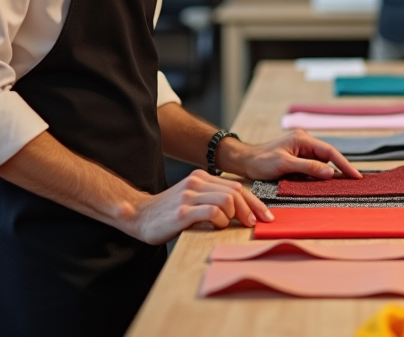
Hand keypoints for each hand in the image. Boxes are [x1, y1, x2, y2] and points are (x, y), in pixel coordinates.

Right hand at [127, 169, 271, 244]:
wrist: (139, 216)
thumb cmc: (169, 212)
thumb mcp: (193, 199)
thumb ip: (213, 199)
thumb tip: (243, 210)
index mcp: (201, 178)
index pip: (236, 186)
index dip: (254, 201)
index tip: (265, 215)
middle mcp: (196, 183)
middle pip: (235, 191)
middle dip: (250, 209)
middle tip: (254, 224)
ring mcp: (189, 196)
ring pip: (227, 200)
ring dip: (235, 215)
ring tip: (231, 224)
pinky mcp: (182, 212)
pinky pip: (213, 212)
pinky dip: (221, 220)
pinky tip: (217, 225)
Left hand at [217, 129, 361, 180]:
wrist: (245, 162)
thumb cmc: (261, 161)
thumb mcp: (284, 164)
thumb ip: (308, 167)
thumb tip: (330, 172)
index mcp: (303, 139)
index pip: (329, 151)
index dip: (343, 163)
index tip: (356, 175)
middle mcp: (304, 143)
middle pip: (328, 156)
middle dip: (341, 168)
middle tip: (356, 181)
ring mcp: (301, 151)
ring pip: (322, 163)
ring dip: (331, 173)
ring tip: (346, 183)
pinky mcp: (297, 160)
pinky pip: (313, 168)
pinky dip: (321, 176)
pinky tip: (327, 183)